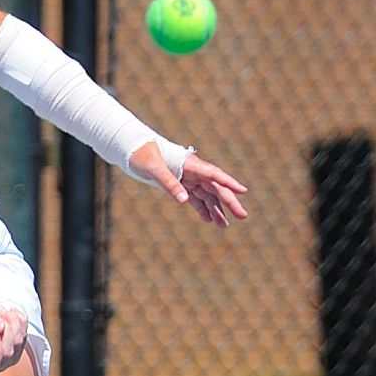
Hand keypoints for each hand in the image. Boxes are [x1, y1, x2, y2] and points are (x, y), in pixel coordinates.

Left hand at [128, 143, 249, 227]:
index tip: (243, 191)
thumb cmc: (142, 154)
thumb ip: (170, 183)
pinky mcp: (180, 185)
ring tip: (224, 226)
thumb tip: (184, 201)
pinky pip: (195, 199)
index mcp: (190, 164)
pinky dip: (202, 209)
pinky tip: (209, 220)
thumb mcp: (154, 169)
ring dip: (216, 210)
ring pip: (207, 196)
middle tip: (243, 216)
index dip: (229, 183)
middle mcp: (193, 172)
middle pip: (216, 188)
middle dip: (229, 202)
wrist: (131, 150)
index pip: (214, 174)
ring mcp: (188, 179)